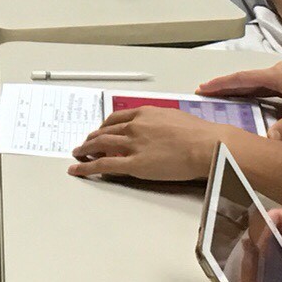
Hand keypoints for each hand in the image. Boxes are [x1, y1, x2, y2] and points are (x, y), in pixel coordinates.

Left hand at [68, 106, 226, 181]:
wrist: (205, 144)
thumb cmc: (198, 134)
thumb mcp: (176, 119)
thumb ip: (161, 123)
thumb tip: (160, 129)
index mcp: (145, 113)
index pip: (117, 117)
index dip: (105, 125)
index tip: (100, 129)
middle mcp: (134, 126)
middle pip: (105, 130)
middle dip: (92, 137)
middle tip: (85, 142)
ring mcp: (131, 144)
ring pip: (100, 145)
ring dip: (85, 149)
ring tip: (77, 153)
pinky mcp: (133, 163)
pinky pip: (103, 164)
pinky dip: (87, 166)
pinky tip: (78, 169)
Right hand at [196, 62, 281, 141]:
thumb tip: (266, 141)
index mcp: (278, 75)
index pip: (243, 78)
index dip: (222, 84)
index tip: (204, 88)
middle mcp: (278, 72)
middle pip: (244, 78)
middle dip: (224, 85)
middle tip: (203, 91)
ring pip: (253, 82)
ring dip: (235, 89)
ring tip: (217, 95)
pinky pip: (261, 87)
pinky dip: (248, 92)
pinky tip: (241, 99)